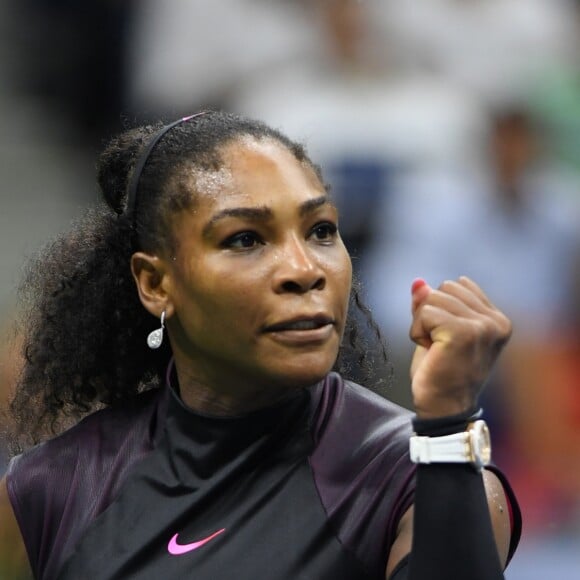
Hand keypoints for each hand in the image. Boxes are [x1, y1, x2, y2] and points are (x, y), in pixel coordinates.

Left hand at [409, 276, 511, 418]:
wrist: (442, 408)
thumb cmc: (440, 370)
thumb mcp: (435, 329)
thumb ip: (429, 303)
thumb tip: (417, 282)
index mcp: (497, 319)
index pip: (457, 285)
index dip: (440, 308)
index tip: (447, 337)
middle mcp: (495, 321)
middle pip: (443, 288)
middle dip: (430, 314)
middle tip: (439, 345)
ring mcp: (482, 326)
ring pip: (431, 299)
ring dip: (422, 324)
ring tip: (436, 349)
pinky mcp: (463, 332)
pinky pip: (424, 313)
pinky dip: (417, 332)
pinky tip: (430, 351)